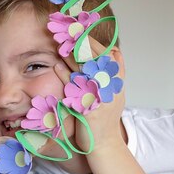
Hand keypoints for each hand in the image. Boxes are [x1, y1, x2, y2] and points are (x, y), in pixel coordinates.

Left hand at [53, 36, 125, 152]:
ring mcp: (100, 96)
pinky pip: (74, 87)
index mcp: (117, 80)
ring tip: (59, 44)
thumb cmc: (105, 117)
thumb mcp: (116, 93)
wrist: (103, 143)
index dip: (91, 40)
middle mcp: (110, 86)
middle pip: (95, 57)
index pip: (105, 52)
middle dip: (79, 43)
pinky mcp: (88, 107)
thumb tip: (116, 50)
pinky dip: (65, 75)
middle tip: (65, 31)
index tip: (78, 29)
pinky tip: (56, 66)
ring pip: (84, 69)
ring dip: (70, 55)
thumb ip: (117, 72)